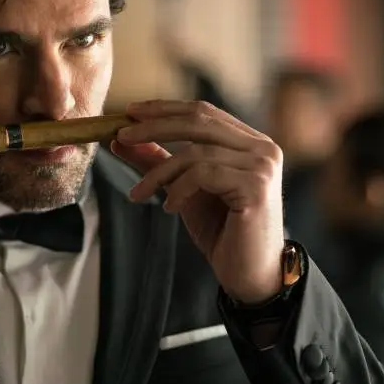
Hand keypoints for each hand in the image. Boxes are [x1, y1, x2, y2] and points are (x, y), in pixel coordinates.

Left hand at [112, 100, 284, 303]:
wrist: (250, 274)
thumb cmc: (222, 231)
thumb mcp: (184, 189)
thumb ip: (159, 161)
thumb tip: (121, 140)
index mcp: (250, 142)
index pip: (203, 111)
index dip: (165, 108)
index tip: (129, 113)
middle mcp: (262, 147)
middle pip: (199, 121)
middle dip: (155, 126)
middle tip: (121, 136)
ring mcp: (262, 165)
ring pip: (196, 151)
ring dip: (159, 172)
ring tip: (138, 193)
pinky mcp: (256, 186)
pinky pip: (203, 174)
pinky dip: (178, 189)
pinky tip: (169, 208)